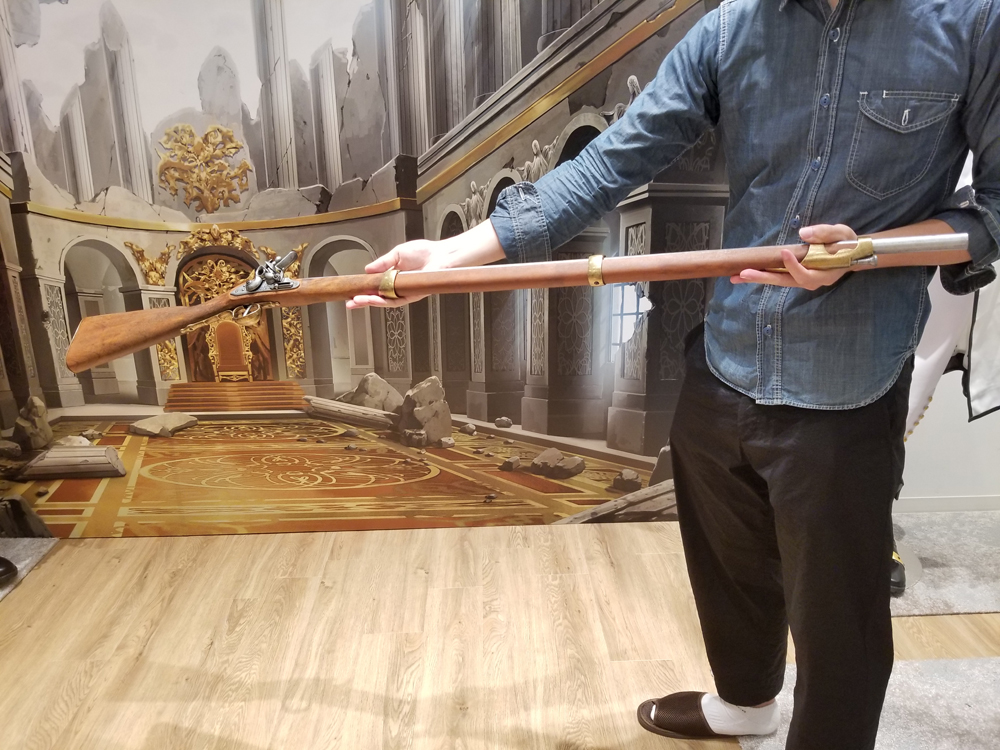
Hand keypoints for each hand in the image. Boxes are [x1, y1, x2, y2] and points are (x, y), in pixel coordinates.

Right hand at [346, 240, 447, 308]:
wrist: (441, 256)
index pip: (375, 286)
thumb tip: (367, 269)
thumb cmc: (425, 252)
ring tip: (357, 301)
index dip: (363, 290)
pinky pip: (396, 301)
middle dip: (362, 301)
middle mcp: (398, 286)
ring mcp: (405, 292)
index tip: (351, 292)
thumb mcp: (397, 254)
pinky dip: (384, 301)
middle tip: (350, 303)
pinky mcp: (412, 296)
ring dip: (370, 302)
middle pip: (378, 296)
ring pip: (385, 301)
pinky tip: (374, 299)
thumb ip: (382, 263)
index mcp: (393, 276)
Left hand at [731, 224, 857, 289]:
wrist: (852, 254)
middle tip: (743, 273)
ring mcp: (803, 280)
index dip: (793, 265)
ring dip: (758, 278)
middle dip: (763, 277)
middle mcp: (812, 281)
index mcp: (824, 273)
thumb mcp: (841, 234)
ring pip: (779, 281)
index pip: (805, 273)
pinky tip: (746, 273)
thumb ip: (825, 233)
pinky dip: (763, 274)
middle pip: (785, 281)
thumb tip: (803, 233)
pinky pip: (778, 277)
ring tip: (736, 276)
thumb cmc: (848, 243)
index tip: (783, 252)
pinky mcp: (796, 276)